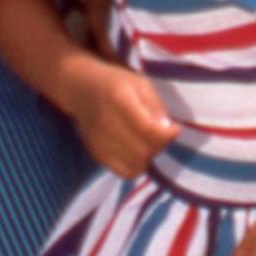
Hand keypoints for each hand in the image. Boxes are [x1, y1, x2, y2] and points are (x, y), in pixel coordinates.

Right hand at [58, 59, 174, 177]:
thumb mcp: (141, 84)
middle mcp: (106, 122)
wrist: (82, 90)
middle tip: (160, 134)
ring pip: (137, 164)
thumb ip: (156, 107)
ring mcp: (99, 141)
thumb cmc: (117, 83)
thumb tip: (168, 131)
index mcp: (119, 99)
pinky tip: (137, 152)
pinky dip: (136, 166)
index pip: (147, 129)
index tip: (174, 129)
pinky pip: (125, 172)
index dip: (167, 134)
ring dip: (149, 156)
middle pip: (144, 150)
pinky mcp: (97, 154)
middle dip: (160, 145)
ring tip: (148, 141)